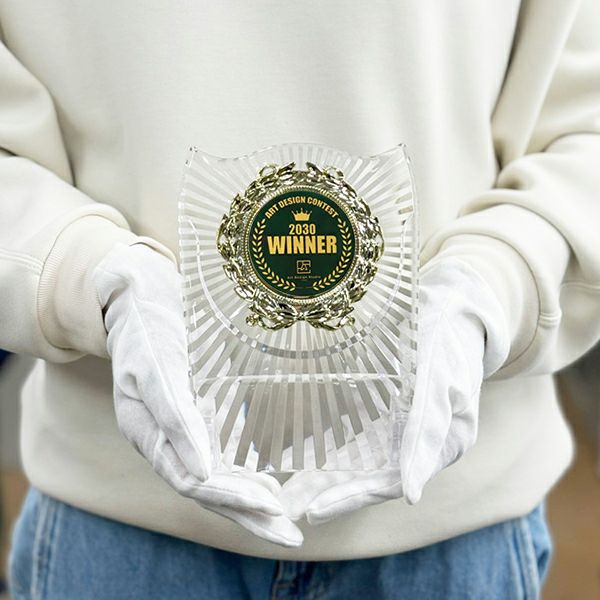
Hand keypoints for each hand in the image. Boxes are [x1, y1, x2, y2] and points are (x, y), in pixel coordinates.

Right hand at [93, 242, 301, 546]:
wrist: (140, 295)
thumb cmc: (147, 326)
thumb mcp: (157, 366)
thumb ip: (174, 418)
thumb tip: (201, 474)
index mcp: (148, 433)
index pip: (195, 483)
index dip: (233, 500)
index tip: (273, 510)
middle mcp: (163, 441)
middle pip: (209, 491)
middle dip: (249, 515)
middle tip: (291, 535)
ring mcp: (178, 431)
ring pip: (215, 479)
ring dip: (248, 502)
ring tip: (285, 520)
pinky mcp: (192, 418)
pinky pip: (218, 456)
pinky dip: (243, 475)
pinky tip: (268, 482)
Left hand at [281, 257, 509, 523]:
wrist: (454, 306)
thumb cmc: (448, 337)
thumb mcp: (440, 379)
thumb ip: (427, 431)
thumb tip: (410, 493)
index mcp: (442, 445)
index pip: (389, 482)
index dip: (350, 497)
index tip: (313, 510)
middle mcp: (420, 447)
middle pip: (367, 480)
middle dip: (325, 494)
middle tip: (282, 510)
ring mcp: (403, 432)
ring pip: (356, 464)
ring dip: (319, 478)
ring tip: (281, 494)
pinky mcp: (388, 417)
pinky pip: (352, 439)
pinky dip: (324, 449)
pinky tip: (294, 455)